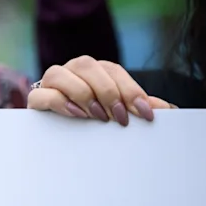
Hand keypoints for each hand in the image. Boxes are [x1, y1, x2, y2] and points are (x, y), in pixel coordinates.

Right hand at [27, 56, 174, 124]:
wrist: (64, 140)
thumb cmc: (97, 121)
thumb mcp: (121, 113)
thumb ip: (141, 107)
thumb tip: (169, 108)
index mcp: (95, 70)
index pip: (113, 70)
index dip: (131, 90)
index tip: (145, 114)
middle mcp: (71, 71)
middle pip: (86, 65)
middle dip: (107, 91)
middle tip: (119, 117)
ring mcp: (50, 83)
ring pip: (59, 73)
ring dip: (82, 94)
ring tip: (97, 116)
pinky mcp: (36, 100)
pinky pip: (41, 94)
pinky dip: (59, 102)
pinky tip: (77, 115)